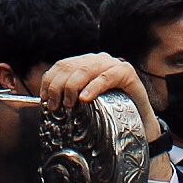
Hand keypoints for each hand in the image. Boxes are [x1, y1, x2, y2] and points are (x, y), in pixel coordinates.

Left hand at [39, 53, 159, 142]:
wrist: (139, 123)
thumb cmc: (110, 114)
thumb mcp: (86, 104)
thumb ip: (69, 98)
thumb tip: (45, 103)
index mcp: (86, 64)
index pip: (62, 65)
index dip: (49, 80)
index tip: (43, 98)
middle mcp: (98, 60)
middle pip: (71, 66)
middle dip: (58, 86)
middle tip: (55, 106)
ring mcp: (113, 64)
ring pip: (86, 69)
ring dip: (72, 86)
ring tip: (69, 104)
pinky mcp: (127, 72)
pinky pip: (107, 76)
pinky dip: (93, 87)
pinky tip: (85, 98)